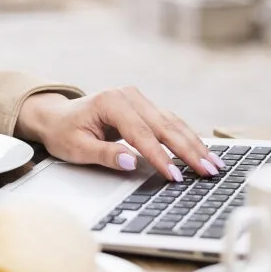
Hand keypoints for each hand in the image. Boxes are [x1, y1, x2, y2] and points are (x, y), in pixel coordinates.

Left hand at [15, 89, 223, 181]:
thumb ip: (105, 154)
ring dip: (194, 144)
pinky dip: (187, 137)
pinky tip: (202, 150)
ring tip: (213, 164)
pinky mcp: (144, 106)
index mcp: (111, 102)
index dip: (159, 156)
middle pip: (164, 125)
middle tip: (208, 171)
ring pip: (172, 122)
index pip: (141, 133)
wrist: (56, 116)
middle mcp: (128, 96)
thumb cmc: (63, 132)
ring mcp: (138, 99)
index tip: (174, 175)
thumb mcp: (77, 147)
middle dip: (188, 150)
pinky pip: (169, 122)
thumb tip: (132, 163)